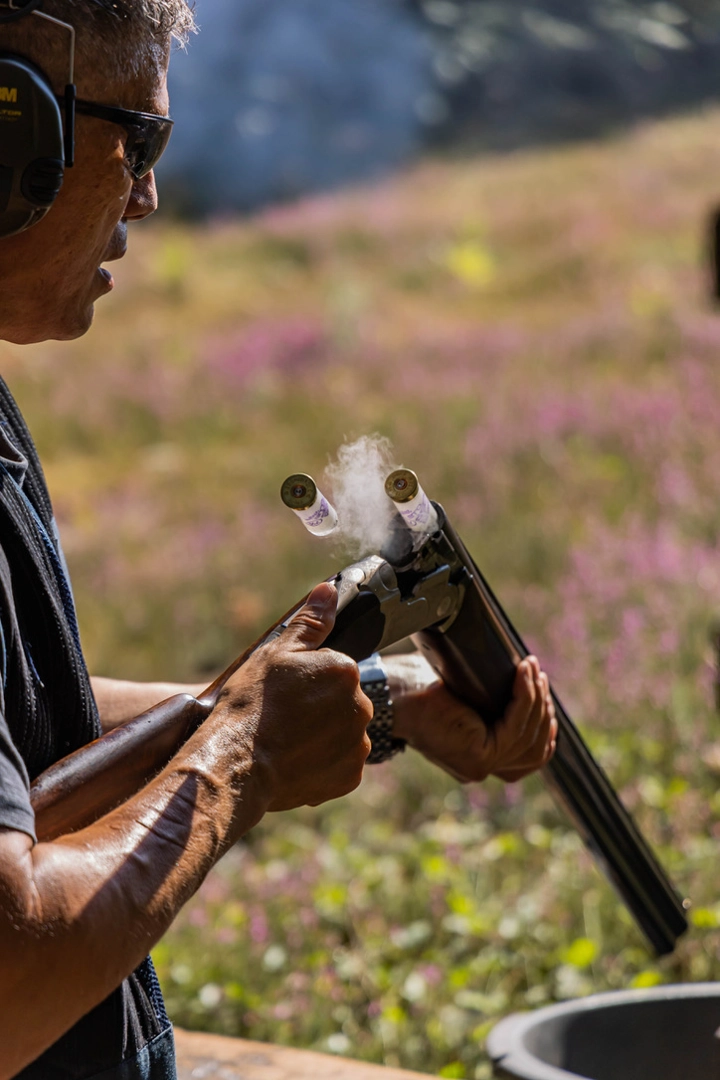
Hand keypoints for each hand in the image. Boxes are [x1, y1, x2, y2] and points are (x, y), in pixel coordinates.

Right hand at [213, 582, 371, 811]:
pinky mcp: (350, 777)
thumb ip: (310, 622)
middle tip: (284, 718)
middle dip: (320, 708)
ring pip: (343, 734)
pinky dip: (322, 765)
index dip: (308, 681)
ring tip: (287, 743)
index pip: (335, 670)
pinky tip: (295, 762)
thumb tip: (330, 591)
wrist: (237, 764)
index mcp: (346, 670)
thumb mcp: (275, 653)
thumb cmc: (252, 705)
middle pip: (343, 702)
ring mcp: (358, 744)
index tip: (285, 693)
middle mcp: (362, 706)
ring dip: (323, 737)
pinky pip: (340, 765)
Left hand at [386, 652, 556, 782]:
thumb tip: (521, 684)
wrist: (393, 693)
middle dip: (543, 710)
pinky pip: (515, 725)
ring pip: (529, 736)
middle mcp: (479, 768)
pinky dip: (525, 697)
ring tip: (532, 668)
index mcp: (475, 759)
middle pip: (535, 749)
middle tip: (538, 675)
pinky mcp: (480, 755)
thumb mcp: (464, 697)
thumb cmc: (419, 687)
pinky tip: (524, 673)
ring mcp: (481, 766)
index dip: (545, 731)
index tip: (547, 699)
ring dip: (537, 698)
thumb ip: (489, 703)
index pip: (528, 758)